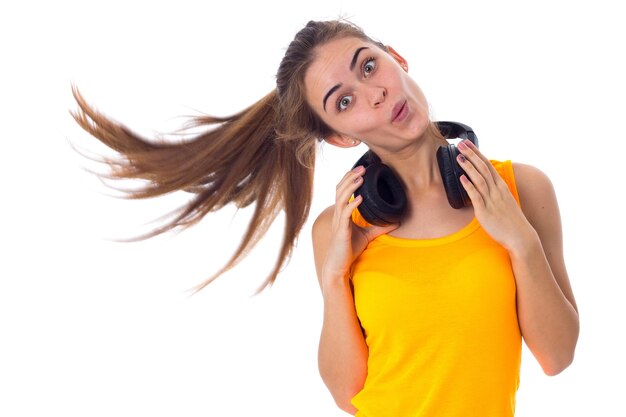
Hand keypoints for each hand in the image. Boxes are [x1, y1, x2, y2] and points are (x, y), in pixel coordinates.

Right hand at [322, 166, 399, 282]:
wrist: (338, 265)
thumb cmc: (349, 250)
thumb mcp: (368, 235)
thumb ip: (379, 227)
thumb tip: (396, 222)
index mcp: (342, 213)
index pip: (342, 190)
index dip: (350, 178)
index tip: (362, 169)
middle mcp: (337, 214)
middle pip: (340, 190)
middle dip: (350, 177)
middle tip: (363, 168)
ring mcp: (338, 221)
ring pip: (341, 198)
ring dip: (350, 186)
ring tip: (360, 178)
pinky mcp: (340, 230)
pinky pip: (344, 214)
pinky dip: (352, 204)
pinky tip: (360, 198)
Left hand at [456, 140, 535, 252]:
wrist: (520, 237)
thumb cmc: (511, 221)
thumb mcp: (504, 201)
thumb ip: (494, 193)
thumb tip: (484, 186)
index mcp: (501, 187)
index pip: (488, 166)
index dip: (477, 154)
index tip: (468, 144)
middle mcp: (497, 191)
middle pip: (483, 168)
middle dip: (471, 155)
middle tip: (460, 144)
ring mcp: (491, 200)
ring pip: (479, 179)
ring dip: (468, 167)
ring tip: (459, 157)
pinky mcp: (485, 211)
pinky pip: (476, 196)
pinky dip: (469, 186)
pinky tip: (461, 178)